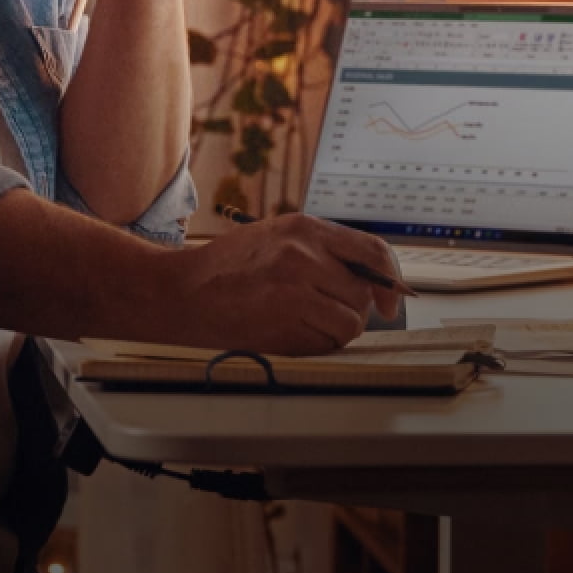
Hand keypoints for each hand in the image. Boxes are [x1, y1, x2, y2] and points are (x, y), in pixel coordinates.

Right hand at [137, 213, 402, 355]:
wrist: (182, 293)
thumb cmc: (230, 267)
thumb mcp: (278, 238)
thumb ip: (323, 251)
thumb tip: (374, 284)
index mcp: (305, 228)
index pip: (372, 251)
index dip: (389, 281)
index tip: (389, 302)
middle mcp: (303, 257)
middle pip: (361, 295)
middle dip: (350, 309)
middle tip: (321, 310)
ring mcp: (294, 293)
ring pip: (349, 324)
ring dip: (335, 331)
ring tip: (304, 322)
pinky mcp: (284, 327)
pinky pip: (326, 344)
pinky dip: (315, 344)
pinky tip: (288, 331)